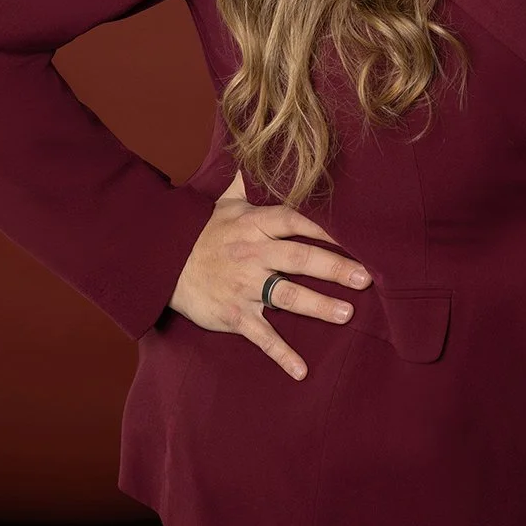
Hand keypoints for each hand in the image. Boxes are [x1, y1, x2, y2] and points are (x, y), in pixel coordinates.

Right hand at [168, 169, 371, 380]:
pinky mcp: (234, 314)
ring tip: (348, 314)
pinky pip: (262, 336)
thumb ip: (248, 184)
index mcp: (254, 225)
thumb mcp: (223, 203)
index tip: (356, 234)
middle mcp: (253, 254)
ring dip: (318, 306)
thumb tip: (259, 155)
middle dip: (335, 268)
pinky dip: (281, 354)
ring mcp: (244, 286)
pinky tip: (301, 370)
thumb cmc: (200, 231)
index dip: (326, 227)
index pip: (296, 221)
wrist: (159, 261)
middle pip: (300, 258)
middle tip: (366, 278)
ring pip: (287, 295)